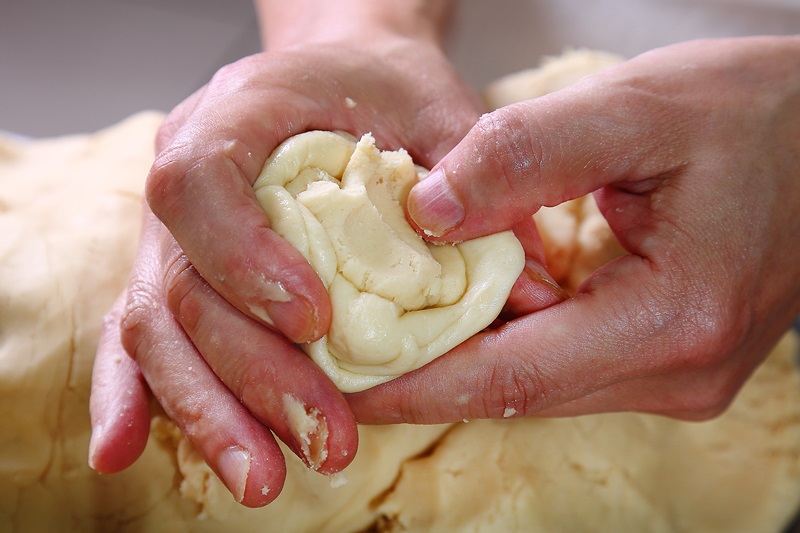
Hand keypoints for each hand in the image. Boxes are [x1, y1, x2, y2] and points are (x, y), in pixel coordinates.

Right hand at [89, 6, 486, 505]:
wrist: (335, 80)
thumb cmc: (380, 91)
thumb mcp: (437, 108)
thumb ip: (479, 184)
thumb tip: (530, 290)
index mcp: (236, 116)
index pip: (203, 185)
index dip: (246, 260)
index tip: (316, 324)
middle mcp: (184, 176)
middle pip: (184, 286)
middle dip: (251, 374)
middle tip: (323, 439)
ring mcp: (169, 233)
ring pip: (157, 329)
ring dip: (209, 410)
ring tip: (264, 479)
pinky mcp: (173, 276)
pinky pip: (137, 337)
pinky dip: (129, 397)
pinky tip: (123, 451)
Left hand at [348, 36, 799, 423]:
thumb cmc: (760, 112)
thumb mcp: (640, 108)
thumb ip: (527, 155)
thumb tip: (426, 211)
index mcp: (674, 321)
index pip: (512, 376)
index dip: (416, 382)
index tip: (337, 380)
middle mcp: (677, 371)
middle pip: (518, 392)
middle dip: (425, 376)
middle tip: (339, 354)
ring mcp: (676, 373)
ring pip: (538, 384)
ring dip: (461, 360)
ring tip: (381, 333)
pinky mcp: (668, 357)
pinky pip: (565, 364)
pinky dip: (507, 344)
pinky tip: (462, 313)